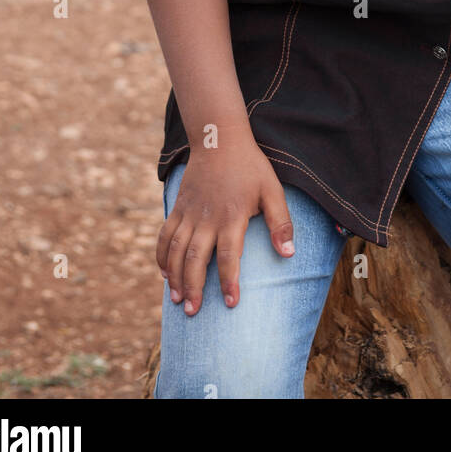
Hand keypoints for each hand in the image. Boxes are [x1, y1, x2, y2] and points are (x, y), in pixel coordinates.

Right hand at [156, 126, 293, 314]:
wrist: (219, 139)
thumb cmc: (250, 167)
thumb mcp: (272, 190)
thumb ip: (281, 222)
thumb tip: (289, 254)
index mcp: (232, 216)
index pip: (228, 255)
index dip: (229, 280)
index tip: (231, 303)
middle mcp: (207, 218)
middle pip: (194, 258)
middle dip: (193, 287)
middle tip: (193, 312)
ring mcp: (189, 213)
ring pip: (175, 250)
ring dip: (175, 277)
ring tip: (178, 300)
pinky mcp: (178, 207)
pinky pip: (164, 235)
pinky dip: (161, 256)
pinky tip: (164, 274)